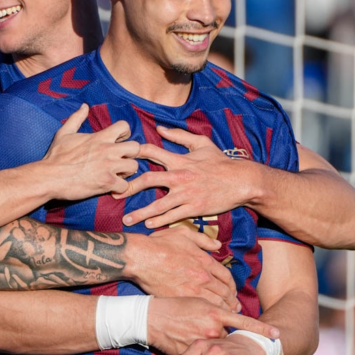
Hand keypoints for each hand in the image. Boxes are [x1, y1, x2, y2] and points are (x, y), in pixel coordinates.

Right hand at [42, 104, 139, 199]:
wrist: (49, 177)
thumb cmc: (56, 156)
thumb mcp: (64, 133)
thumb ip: (77, 118)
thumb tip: (84, 106)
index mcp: (99, 137)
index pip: (124, 126)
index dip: (124, 133)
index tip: (118, 141)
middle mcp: (107, 150)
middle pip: (136, 147)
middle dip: (130, 154)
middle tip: (121, 160)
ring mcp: (108, 167)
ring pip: (134, 167)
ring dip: (127, 172)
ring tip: (116, 174)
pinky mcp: (107, 183)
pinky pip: (125, 185)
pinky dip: (119, 188)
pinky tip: (110, 187)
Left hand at [118, 126, 262, 228]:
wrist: (241, 181)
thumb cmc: (221, 161)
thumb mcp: (201, 143)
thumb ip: (179, 135)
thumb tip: (159, 128)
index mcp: (179, 160)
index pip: (151, 152)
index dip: (134, 153)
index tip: (119, 158)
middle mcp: (179, 176)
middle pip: (147, 180)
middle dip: (128, 187)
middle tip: (112, 193)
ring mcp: (186, 194)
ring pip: (157, 205)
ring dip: (140, 213)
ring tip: (126, 220)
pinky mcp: (193, 208)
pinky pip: (172, 217)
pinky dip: (159, 221)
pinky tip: (148, 226)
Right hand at [123, 226, 237, 310]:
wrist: (141, 258)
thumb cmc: (159, 244)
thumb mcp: (183, 234)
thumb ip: (203, 239)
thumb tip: (218, 245)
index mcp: (205, 261)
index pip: (227, 277)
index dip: (232, 286)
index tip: (232, 292)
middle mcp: (202, 277)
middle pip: (224, 293)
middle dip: (231, 301)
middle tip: (234, 307)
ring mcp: (192, 290)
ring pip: (215, 303)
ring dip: (224, 310)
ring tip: (226, 315)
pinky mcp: (181, 300)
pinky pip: (200, 309)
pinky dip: (208, 314)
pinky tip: (208, 316)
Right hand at [146, 297, 278, 354]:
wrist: (152, 318)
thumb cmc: (174, 305)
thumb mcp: (198, 300)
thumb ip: (216, 308)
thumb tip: (229, 312)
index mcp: (215, 313)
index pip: (244, 322)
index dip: (262, 329)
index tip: (277, 335)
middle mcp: (212, 329)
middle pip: (229, 339)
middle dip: (225, 339)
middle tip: (216, 336)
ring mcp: (202, 343)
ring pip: (217, 349)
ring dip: (213, 348)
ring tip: (199, 341)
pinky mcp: (192, 354)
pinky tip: (190, 347)